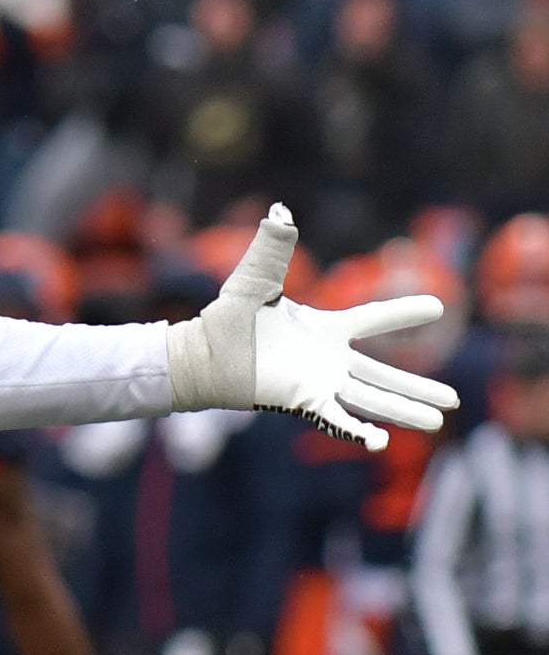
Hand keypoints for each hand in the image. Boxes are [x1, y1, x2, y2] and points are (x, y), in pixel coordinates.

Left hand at [161, 204, 457, 449]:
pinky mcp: (303, 401)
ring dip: (404, 411)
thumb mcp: (255, 280)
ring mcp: (317, 383)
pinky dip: (358, 431)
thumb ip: (272, 248)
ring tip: (438, 422)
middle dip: (418, 388)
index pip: (371, 319)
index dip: (402, 312)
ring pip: (372, 399)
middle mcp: (327, 360)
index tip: (438, 308)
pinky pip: (337, 420)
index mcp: (322, 329)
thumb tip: (279, 211)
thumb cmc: (225, 320)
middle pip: (383, 376)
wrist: (200, 356)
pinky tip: (381, 442)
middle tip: (453, 400)